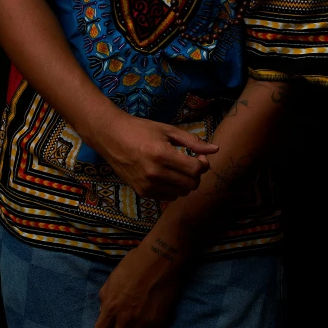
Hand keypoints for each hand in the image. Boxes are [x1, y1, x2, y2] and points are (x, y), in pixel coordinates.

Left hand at [94, 240, 184, 327]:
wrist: (162, 258)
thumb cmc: (136, 263)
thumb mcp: (113, 276)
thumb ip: (106, 295)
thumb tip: (103, 309)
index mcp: (111, 306)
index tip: (110, 325)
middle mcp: (126, 318)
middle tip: (125, 327)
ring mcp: (143, 322)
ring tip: (139, 326)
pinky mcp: (159, 322)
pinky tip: (151, 320)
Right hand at [99, 114, 218, 200]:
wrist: (111, 137)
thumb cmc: (141, 130)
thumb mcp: (168, 130)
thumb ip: (193, 141)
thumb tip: (216, 149)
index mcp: (162, 154)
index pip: (195, 170)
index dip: (203, 164)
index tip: (199, 156)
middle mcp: (155, 173)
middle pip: (191, 184)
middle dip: (196, 174)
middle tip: (191, 162)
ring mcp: (147, 185)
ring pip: (181, 193)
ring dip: (186, 182)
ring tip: (178, 168)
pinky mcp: (142, 192)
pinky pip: (168, 197)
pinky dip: (173, 188)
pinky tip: (167, 175)